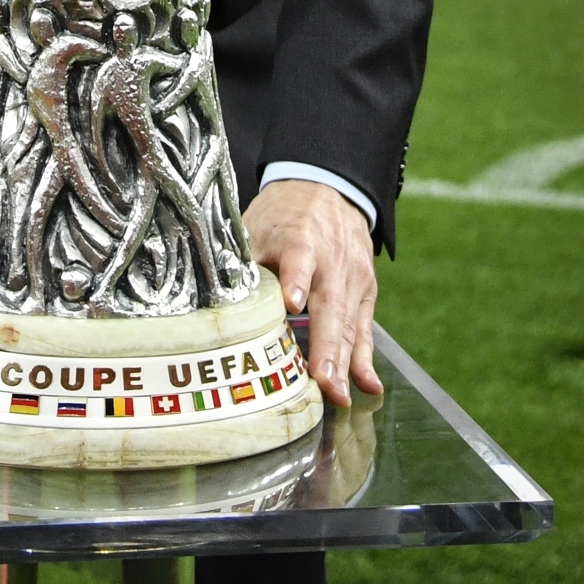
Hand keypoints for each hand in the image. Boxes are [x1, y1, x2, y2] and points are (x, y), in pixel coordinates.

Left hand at [243, 180, 383, 405]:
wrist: (327, 189)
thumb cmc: (282, 217)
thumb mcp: (255, 229)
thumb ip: (243, 265)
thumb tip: (214, 302)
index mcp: (301, 239)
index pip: (298, 259)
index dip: (295, 280)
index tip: (292, 302)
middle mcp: (332, 261)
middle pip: (331, 305)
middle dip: (327, 346)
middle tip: (323, 380)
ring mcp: (353, 278)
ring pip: (350, 324)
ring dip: (345, 362)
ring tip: (338, 395)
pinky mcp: (365, 291)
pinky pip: (365, 329)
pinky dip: (366, 358)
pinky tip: (368, 385)